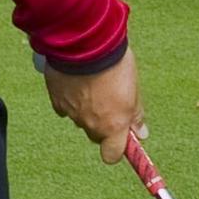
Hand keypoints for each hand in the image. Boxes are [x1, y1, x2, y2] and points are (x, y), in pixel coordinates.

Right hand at [45, 46, 144, 164]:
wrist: (85, 43)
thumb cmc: (115, 64)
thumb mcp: (133, 89)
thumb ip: (135, 115)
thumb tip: (141, 134)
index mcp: (113, 125)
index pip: (112, 155)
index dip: (116, 148)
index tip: (121, 135)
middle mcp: (91, 124)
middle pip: (96, 135)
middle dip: (102, 124)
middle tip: (107, 101)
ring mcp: (72, 114)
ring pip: (80, 119)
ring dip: (86, 109)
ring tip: (92, 84)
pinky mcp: (56, 101)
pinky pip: (65, 107)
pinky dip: (71, 99)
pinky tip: (76, 82)